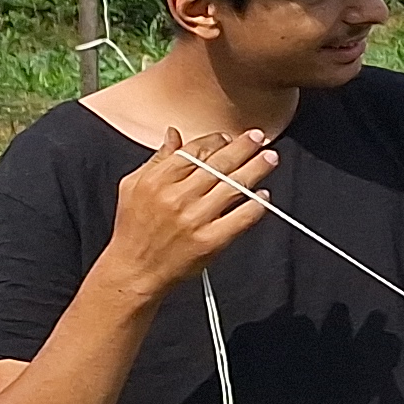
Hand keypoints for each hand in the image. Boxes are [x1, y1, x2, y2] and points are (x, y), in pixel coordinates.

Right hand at [99, 130, 276, 298]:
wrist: (135, 269)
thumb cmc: (134, 228)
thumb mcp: (134, 186)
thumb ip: (158, 159)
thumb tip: (174, 134)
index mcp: (158, 180)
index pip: (195, 151)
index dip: (216, 140)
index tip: (230, 136)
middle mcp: (177, 197)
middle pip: (219, 165)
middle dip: (243, 148)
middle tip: (259, 138)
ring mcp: (195, 219)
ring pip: (234, 187)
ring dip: (256, 169)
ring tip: (270, 158)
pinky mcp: (210, 241)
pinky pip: (241, 217)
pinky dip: (256, 205)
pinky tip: (264, 195)